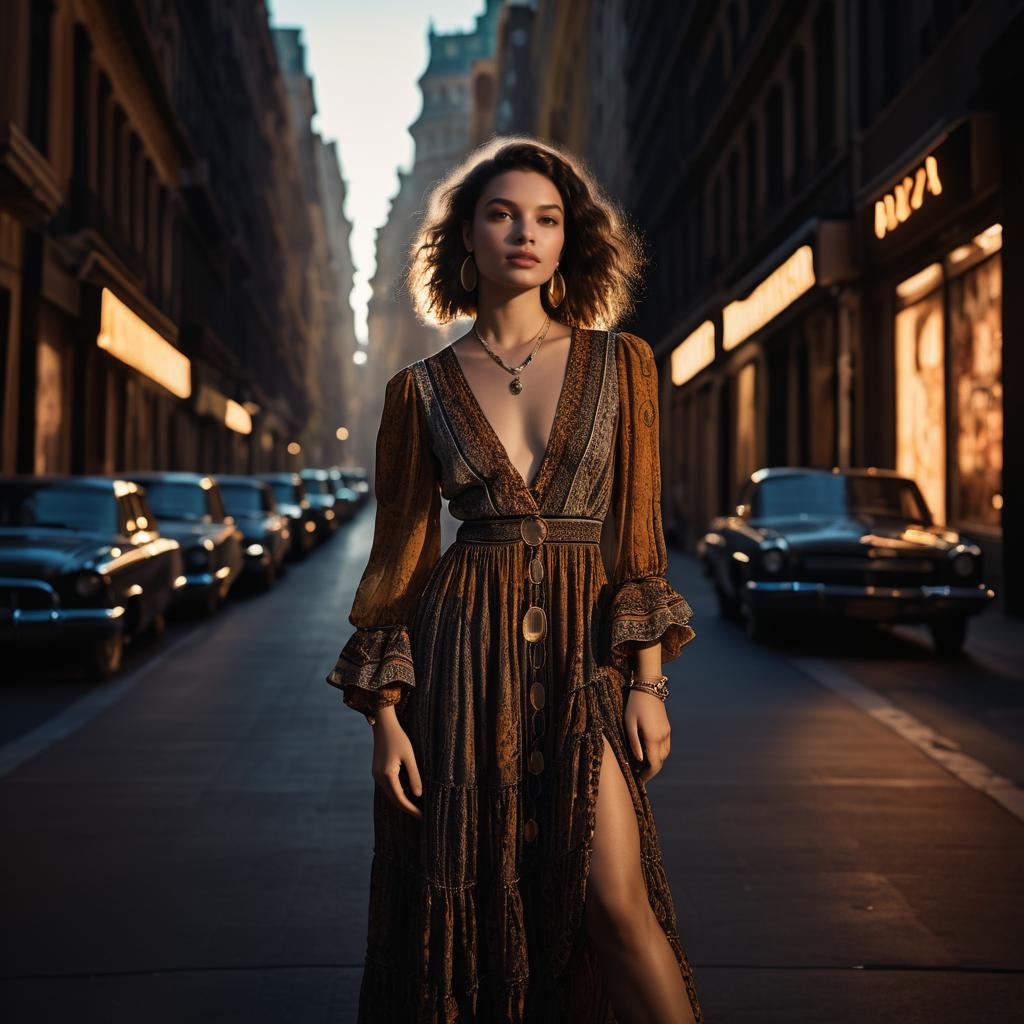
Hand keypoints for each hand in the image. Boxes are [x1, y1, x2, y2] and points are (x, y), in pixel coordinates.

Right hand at [370, 705, 422, 819]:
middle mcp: (379, 778)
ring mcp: (377, 775)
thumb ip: (414, 776)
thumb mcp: (410, 756)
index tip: (423, 816)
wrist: (383, 726)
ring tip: (418, 806)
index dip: (411, 809)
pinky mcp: (378, 771)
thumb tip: (419, 795)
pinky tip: (409, 794)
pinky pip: (389, 787)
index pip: (400, 799)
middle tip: (422, 815)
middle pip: (394, 799)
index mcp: (387, 775)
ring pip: (391, 794)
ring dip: (403, 801)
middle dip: (408, 808)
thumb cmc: (399, 738)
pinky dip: (399, 793)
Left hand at [624, 689, 670, 783]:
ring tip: (643, 764)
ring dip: (656, 762)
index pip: (654, 764)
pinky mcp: (667, 728)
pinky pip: (666, 746)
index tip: (639, 780)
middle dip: (651, 770)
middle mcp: (663, 737)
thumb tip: (638, 760)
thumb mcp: (629, 723)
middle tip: (638, 773)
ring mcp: (667, 732)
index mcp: (652, 737)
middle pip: (660, 762)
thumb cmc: (634, 705)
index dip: (647, 775)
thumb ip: (634, 743)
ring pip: (664, 755)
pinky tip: (650, 752)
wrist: (649, 687)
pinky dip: (659, 753)